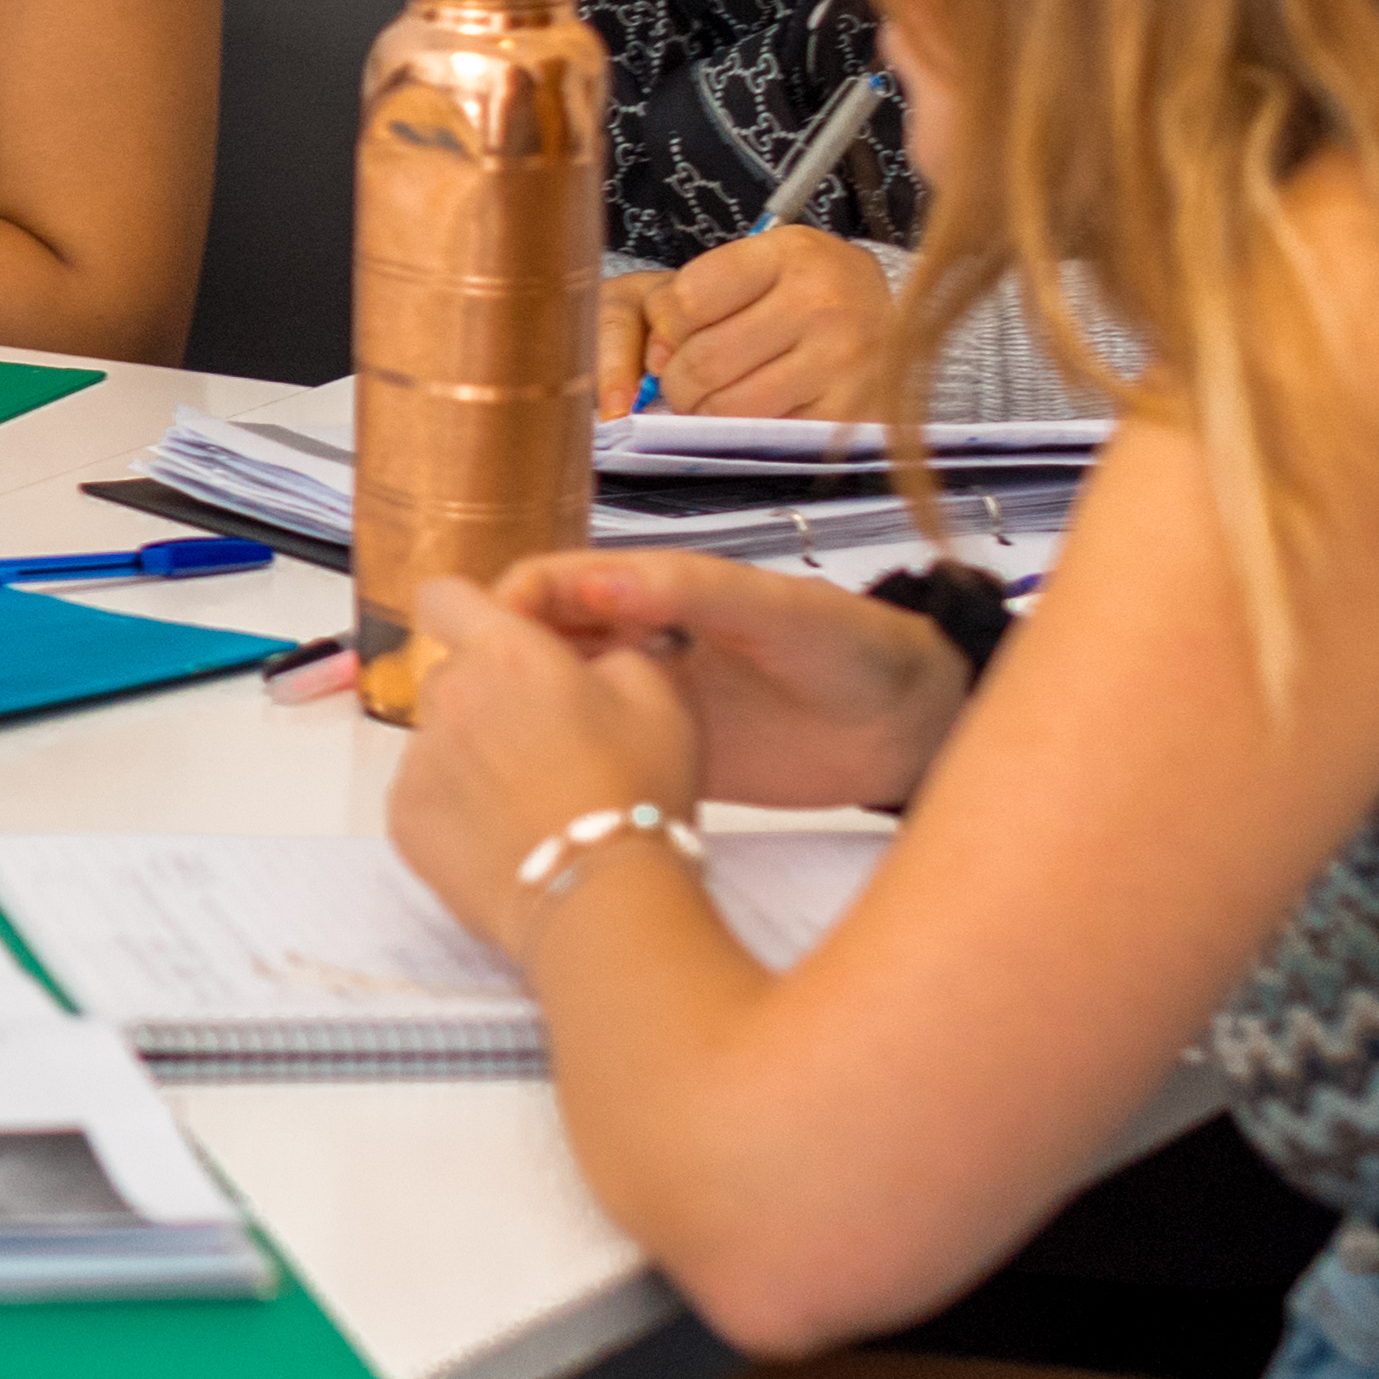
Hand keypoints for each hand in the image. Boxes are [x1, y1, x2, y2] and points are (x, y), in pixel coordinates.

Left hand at [379, 568, 706, 964]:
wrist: (603, 901)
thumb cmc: (634, 795)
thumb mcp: (658, 698)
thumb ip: (610, 654)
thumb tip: (589, 657)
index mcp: (504, 651)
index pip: (446, 595)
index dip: (470, 611)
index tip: (496, 636)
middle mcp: (448, 695)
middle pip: (451, 674)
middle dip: (490, 694)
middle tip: (546, 741)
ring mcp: (418, 759)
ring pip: (438, 737)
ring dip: (474, 753)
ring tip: (535, 799)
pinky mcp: (404, 818)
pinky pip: (424, 794)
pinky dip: (457, 807)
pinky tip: (510, 832)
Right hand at [486, 547, 977, 809]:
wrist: (909, 730)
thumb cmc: (854, 651)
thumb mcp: (779, 612)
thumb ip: (695, 592)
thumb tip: (600, 578)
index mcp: (653, 593)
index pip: (553, 585)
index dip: (508, 604)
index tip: (480, 643)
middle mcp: (635, 644)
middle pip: (536, 646)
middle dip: (493, 668)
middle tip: (469, 712)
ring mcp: (644, 704)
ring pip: (555, 706)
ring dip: (518, 724)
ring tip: (493, 762)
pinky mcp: (660, 760)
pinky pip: (594, 760)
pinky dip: (560, 773)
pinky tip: (539, 799)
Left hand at [599, 228, 896, 418]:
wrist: (910, 324)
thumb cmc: (814, 294)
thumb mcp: (758, 267)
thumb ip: (690, 298)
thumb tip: (654, 360)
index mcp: (792, 254)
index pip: (688, 298)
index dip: (669, 324)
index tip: (681, 333)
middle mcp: (823, 302)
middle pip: (702, 361)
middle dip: (679, 380)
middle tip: (689, 381)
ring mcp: (843, 361)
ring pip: (727, 407)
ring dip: (706, 412)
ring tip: (719, 398)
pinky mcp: (852, 414)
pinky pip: (766, 436)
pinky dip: (747, 434)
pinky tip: (758, 415)